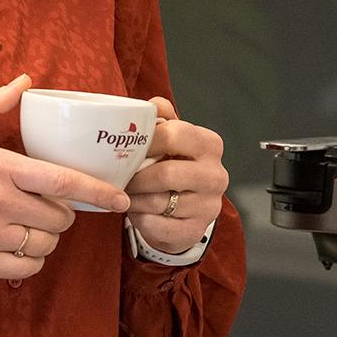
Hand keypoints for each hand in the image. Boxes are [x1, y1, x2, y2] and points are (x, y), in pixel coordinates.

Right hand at [0, 75, 130, 295]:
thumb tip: (24, 80)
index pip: (63, 182)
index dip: (99, 192)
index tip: (122, 200)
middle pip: (60, 217)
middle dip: (64, 215)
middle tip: (51, 209)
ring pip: (45, 243)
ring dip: (48, 238)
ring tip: (33, 227)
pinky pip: (26, 267)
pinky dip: (32, 260)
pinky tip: (20, 248)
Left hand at [123, 97, 228, 256]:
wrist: (187, 209)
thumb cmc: (175, 166)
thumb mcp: (172, 138)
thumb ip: (161, 116)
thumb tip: (149, 105)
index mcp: (210, 144)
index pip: (173, 135)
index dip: (144, 141)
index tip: (125, 148)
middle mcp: (216, 175)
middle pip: (166, 173)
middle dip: (136, 177)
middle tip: (120, 178)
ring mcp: (208, 206)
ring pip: (158, 202)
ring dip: (134, 199)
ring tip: (124, 195)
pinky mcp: (195, 231)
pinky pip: (157, 226)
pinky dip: (140, 219)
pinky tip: (136, 212)